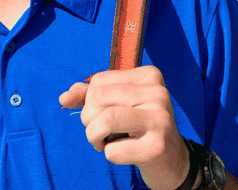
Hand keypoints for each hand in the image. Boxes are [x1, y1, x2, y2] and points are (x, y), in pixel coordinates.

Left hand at [58, 66, 190, 189]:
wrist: (172, 161)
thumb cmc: (139, 129)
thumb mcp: (117, 104)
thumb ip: (89, 96)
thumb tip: (64, 97)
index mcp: (149, 76)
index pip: (98, 81)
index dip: (90, 102)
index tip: (104, 114)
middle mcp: (158, 93)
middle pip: (98, 98)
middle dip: (89, 119)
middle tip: (101, 132)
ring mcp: (161, 120)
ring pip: (104, 120)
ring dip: (94, 137)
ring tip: (105, 143)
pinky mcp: (158, 147)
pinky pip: (112, 150)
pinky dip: (109, 155)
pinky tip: (126, 154)